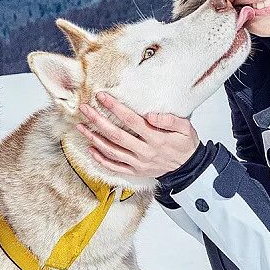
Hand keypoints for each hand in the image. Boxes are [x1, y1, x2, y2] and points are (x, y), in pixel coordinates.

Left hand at [77, 92, 199, 177]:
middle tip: (84, 109)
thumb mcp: (185, 128)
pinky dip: (101, 159)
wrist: (189, 169)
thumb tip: (150, 115)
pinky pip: (115, 167)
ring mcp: (138, 163)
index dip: (115, 108)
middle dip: (97, 121)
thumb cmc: (185, 145)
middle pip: (116, 135)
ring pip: (111, 151)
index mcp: (156, 138)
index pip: (131, 120)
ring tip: (80, 127)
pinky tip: (91, 149)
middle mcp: (144, 151)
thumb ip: (169, 119)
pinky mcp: (136, 171)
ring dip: (94, 139)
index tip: (102, 97)